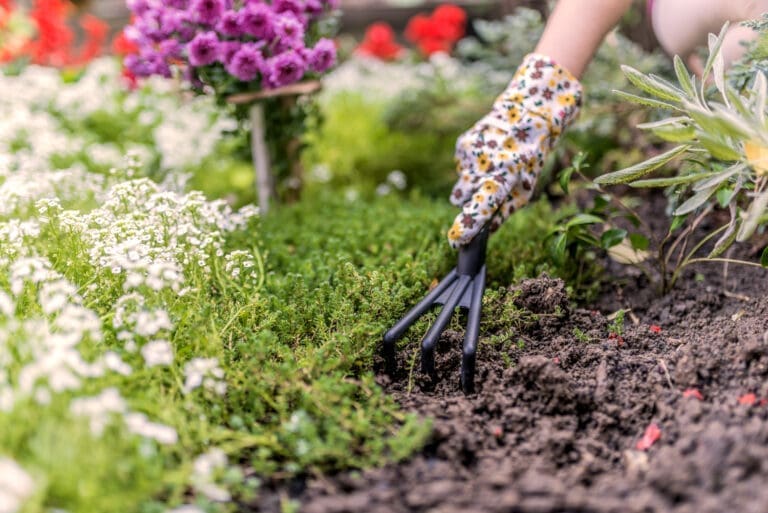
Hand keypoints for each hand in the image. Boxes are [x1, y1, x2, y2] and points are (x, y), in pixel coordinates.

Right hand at [447, 53, 582, 247]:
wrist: (526, 114)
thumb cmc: (529, 158)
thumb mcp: (526, 188)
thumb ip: (506, 211)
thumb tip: (488, 230)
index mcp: (504, 178)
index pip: (480, 207)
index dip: (466, 227)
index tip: (455, 240)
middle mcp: (483, 167)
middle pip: (460, 199)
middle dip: (469, 200)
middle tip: (487, 189)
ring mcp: (469, 155)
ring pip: (459, 184)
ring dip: (471, 184)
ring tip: (490, 169)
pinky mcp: (462, 145)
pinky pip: (460, 169)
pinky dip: (471, 168)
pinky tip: (486, 156)